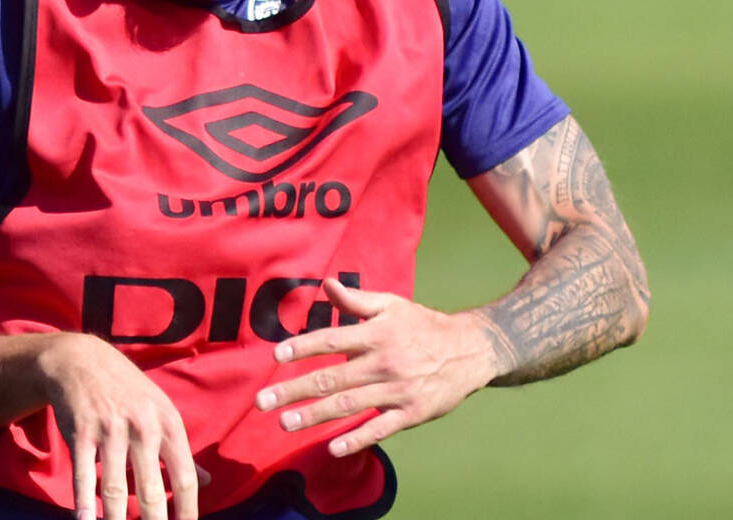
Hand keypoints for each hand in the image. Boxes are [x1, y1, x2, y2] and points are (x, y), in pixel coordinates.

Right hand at [37, 333, 205, 519]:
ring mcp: (110, 429)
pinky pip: (84, 474)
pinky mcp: (81, 432)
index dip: (187, 512)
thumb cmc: (127, 391)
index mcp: (168, 424)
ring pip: (116, 488)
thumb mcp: (161, 411)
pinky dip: (84, 502)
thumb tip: (207, 482)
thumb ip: (181, 450)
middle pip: (152, 490)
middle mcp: (143, 427)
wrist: (82, 360)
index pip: (185, 478)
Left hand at [253, 279, 498, 457]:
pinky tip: (333, 448)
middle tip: (262, 401)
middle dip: (294, 390)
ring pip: (349, 405)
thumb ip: (356, 300)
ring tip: (284, 423)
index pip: (332, 339)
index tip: (277, 355)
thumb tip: (325, 284)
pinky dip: (357, 439)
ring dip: (314, 416)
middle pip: (332, 378)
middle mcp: (383, 362)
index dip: (303, 347)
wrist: (470, 350)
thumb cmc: (423, 325)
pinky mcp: (412, 413)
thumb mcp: (392, 305)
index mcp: (376, 334)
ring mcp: (397, 390)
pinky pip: (380, 428)